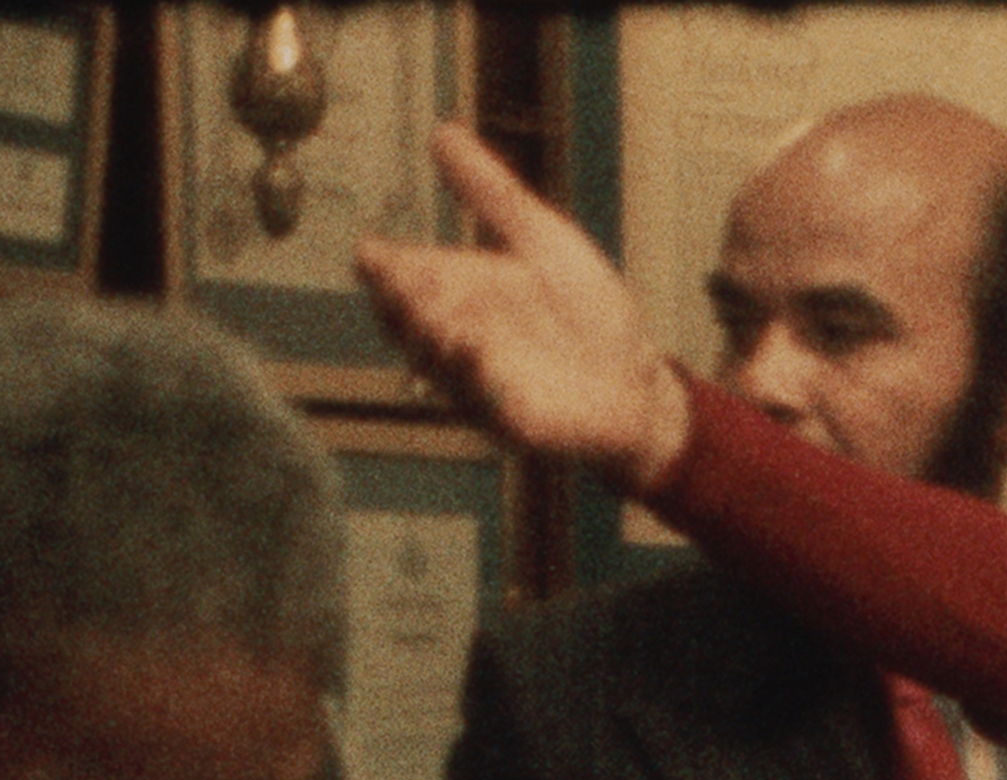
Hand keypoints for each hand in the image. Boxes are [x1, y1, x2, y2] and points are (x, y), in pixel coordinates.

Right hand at [355, 124, 690, 491]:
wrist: (637, 376)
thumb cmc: (585, 311)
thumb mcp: (539, 236)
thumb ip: (489, 191)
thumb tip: (442, 133)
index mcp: (460, 294)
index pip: (403, 281)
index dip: (382, 270)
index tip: (369, 252)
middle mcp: (459, 340)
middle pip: (410, 324)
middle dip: (401, 304)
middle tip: (395, 279)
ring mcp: (482, 384)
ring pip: (440, 364)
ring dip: (432, 338)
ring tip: (430, 310)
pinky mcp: (514, 421)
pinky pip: (487, 403)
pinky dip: (478, 378)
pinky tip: (475, 349)